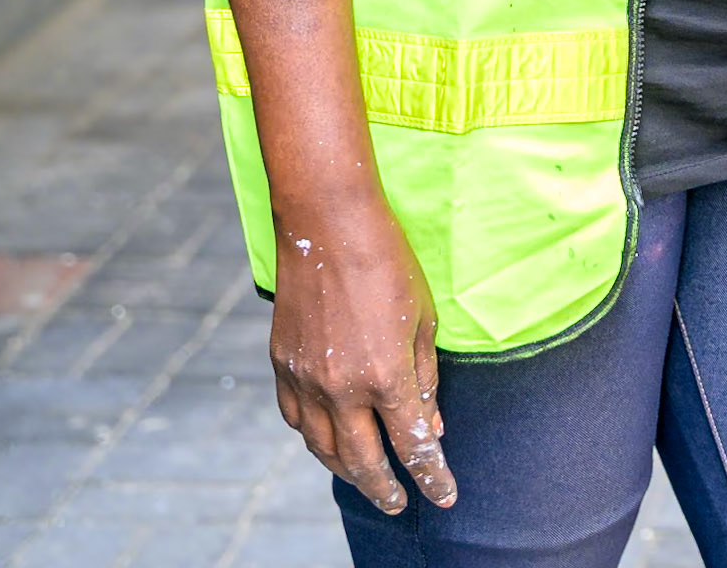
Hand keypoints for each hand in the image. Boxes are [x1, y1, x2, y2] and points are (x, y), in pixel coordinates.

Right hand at [269, 200, 455, 514]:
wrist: (326, 222)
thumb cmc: (386, 260)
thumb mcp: (423, 317)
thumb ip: (425, 377)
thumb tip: (429, 426)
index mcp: (384, 375)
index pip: (411, 445)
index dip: (431, 476)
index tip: (444, 497)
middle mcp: (341, 388)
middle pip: (363, 462)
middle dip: (386, 490)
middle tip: (401, 505)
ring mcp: (306, 379)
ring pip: (325, 449)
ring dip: (348, 472)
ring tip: (368, 480)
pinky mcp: (282, 365)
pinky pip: (297, 420)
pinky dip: (315, 439)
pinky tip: (328, 441)